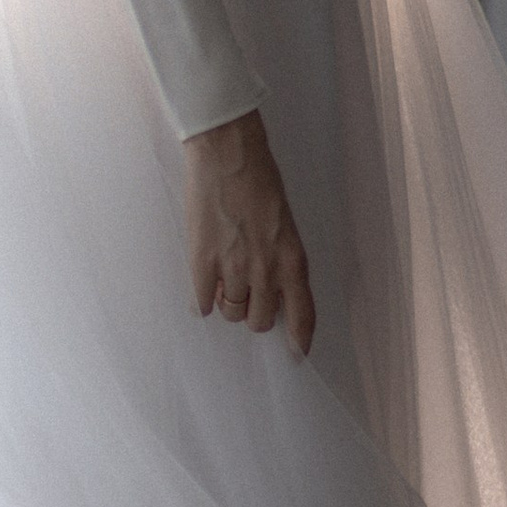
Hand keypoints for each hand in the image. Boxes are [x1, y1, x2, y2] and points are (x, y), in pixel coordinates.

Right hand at [185, 109, 314, 357]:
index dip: (300, 338)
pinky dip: (203, 299)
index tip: (297, 353)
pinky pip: (203, 300)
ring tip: (225, 281)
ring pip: (232, 312)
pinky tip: (204, 287)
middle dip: (256, 314)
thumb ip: (281, 257)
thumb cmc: (260, 179)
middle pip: (261, 320)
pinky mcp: (202, 261)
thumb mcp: (285, 222)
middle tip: (248, 295)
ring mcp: (233, 267)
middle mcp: (266, 269)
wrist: (227, 153)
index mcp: (292, 258)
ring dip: (229, 303)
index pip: (303, 313)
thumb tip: (272, 286)